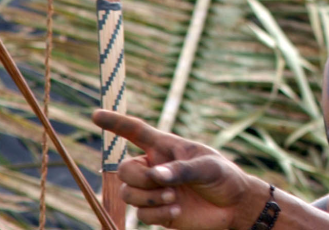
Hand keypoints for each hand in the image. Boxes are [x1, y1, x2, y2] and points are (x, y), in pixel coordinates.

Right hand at [93, 110, 269, 229]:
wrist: (233, 207)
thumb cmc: (223, 177)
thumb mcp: (207, 168)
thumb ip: (181, 170)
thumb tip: (156, 175)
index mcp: (166, 148)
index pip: (136, 132)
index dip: (116, 123)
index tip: (96, 114)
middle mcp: (155, 167)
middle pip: (124, 170)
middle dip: (139, 178)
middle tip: (162, 183)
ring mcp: (153, 190)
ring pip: (128, 193)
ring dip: (148, 197)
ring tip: (174, 197)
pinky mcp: (156, 212)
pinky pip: (140, 215)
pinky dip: (156, 213)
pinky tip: (176, 210)